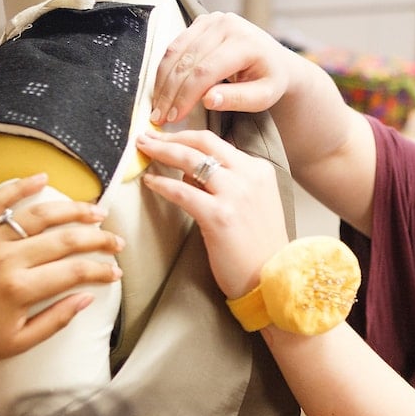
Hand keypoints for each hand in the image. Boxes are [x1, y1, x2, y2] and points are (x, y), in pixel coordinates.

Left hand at [0, 174, 124, 373]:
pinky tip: (43, 178)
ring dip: (71, 210)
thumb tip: (87, 297)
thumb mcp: (21, 341)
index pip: (75, 272)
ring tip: (95, 211)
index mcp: (20, 290)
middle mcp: (5, 260)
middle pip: (64, 240)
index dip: (102, 271)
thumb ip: (57, 319)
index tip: (116, 271)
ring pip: (37, 216)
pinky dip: (18, 187)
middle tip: (116, 242)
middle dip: (97, 240)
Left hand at [137, 129, 287, 298]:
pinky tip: (150, 182)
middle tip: (148, 136)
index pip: (218, 143)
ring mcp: (235, 195)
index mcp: (259, 171)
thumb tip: (189, 171)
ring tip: (143, 150)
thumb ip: (227, 184)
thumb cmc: (258, 248)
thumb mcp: (252, 204)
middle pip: (203, 143)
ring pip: (190, 160)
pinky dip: (162, 184)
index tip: (169, 137)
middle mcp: (249, 176)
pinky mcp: (219, 216)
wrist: (271, 279)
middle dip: (171, 137)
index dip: (188, 137)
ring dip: (162, 151)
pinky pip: (182, 191)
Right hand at [150, 11, 294, 125]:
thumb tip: (208, 100)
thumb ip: (237, 99)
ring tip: (157, 106)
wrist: (275, 60)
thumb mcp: (264, 96)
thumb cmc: (270, 80)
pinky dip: (166, 69)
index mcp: (245, 42)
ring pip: (177, 51)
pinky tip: (162, 89)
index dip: (186, 96)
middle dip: (171, 92)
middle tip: (159, 117)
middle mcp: (227, 25)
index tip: (175, 117)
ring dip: (163, 81)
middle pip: (188, 61)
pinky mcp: (201, 22)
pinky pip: (176, 45)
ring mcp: (212, 20)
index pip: (206, 70)